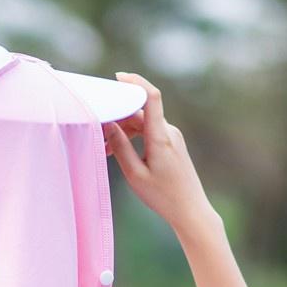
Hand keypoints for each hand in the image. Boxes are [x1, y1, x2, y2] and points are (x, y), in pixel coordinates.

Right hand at [102, 72, 218, 233]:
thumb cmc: (162, 195)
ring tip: (104, 151)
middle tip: (96, 134)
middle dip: (116, 118)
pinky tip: (117, 153)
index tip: (118, 77)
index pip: (151, 98)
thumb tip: (109, 124)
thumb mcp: (135, 174)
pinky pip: (148, 133)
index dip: (136, 83)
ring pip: (142, 124)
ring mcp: (172, 137)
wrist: (190, 209)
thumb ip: (121, 147)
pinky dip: (131, 138)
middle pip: (139, 113)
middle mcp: (169, 132)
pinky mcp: (171, 144)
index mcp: (161, 137)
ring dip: (121, 131)